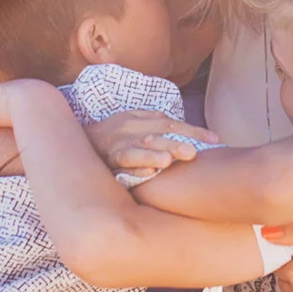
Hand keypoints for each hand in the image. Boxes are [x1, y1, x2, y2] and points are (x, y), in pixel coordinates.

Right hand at [84, 110, 218, 179]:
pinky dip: (134, 168)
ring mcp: (117, 146)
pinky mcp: (106, 161)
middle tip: (194, 153)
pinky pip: (120, 165)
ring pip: (137, 149)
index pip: (170, 123)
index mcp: (139, 119)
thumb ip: (158, 126)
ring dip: (154, 154)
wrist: (78, 142)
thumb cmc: (114, 136)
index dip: (192, 131)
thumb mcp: (135, 124)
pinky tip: (147, 173)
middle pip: (157, 135)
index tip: (214, 141)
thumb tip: (190, 134)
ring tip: (168, 161)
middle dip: (176, 143)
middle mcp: (129, 130)